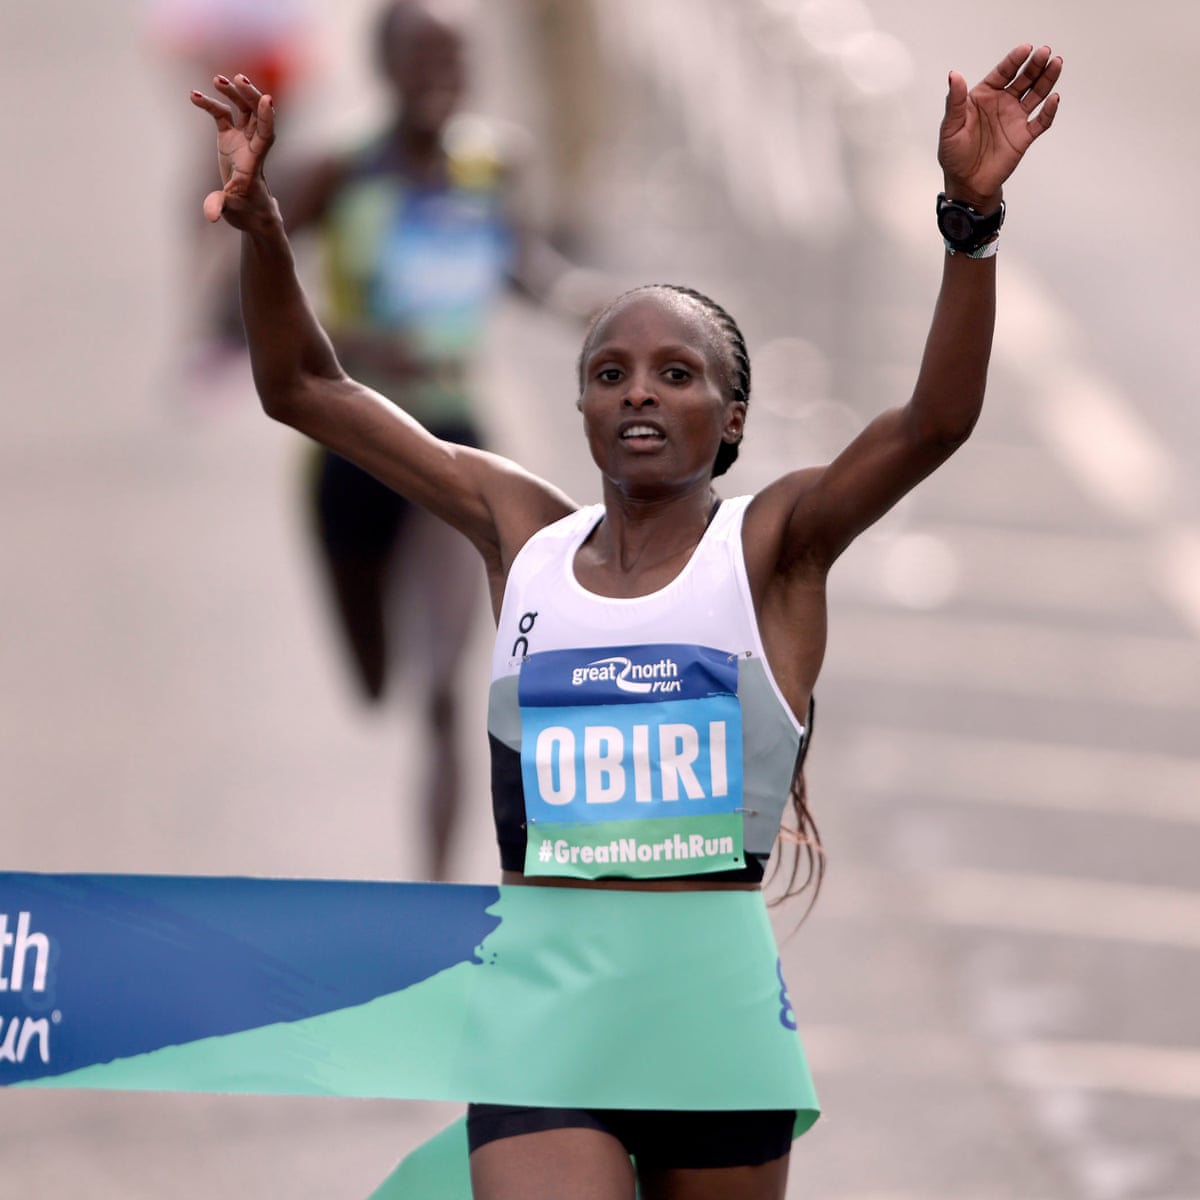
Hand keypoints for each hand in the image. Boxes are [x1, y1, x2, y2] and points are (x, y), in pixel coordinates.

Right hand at [189, 74, 275, 224]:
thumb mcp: (232, 211)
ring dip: (233, 93)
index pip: (266, 136)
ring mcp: (242, 140)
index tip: (267, 99)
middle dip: (249, 96)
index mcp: (255, 162)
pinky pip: (222, 115)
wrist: (250, 211)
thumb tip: (211, 215)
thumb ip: (221, 206)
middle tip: (239, 80)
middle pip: (256, 115)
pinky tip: (194, 96)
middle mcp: (252, 146)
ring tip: (217, 80)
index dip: (267, 118)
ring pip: (243, 110)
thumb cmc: (246, 212)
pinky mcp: (230, 138)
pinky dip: (210, 104)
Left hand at [938, 44, 1062, 210]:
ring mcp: (1015, 118)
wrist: (966, 184)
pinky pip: (1041, 121)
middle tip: (1044, 53)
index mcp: (984, 97)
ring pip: (1036, 94)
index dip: (1014, 61)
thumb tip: (954, 75)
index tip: (1025, 49)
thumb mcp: (950, 127)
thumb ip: (954, 101)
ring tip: (1055, 63)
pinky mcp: (1024, 136)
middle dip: (1034, 65)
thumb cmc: (954, 156)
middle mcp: (1002, 103)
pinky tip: (1054, 99)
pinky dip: (1049, 110)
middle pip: (1023, 79)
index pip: (1002, 73)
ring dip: (1046, 79)